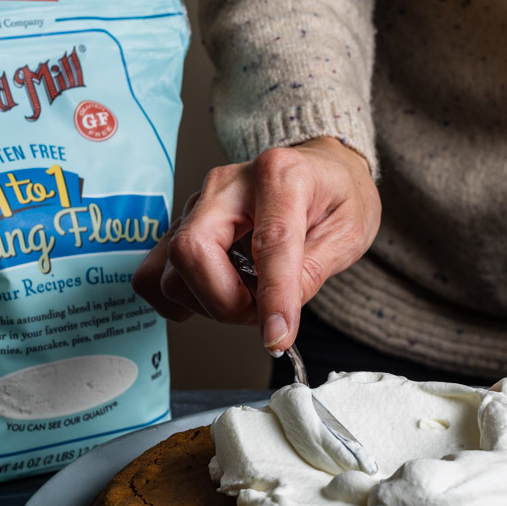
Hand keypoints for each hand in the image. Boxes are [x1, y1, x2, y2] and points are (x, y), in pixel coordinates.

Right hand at [132, 137, 380, 351]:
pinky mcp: (182, 225)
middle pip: (192, 251)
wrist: (320, 170)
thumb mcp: (349, 232)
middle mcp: (228, 184)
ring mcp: (198, 203)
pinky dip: (183, 297)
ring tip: (247, 296)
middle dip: (225, 300)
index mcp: (279, 175)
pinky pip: (156, 273)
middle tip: (261, 311)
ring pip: (171, 269)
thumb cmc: (334, 194)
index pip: (268, 241)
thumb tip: (277, 317)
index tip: (277, 336)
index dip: (273, 296)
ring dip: (208, 302)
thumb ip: (312, 272)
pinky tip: (216, 293)